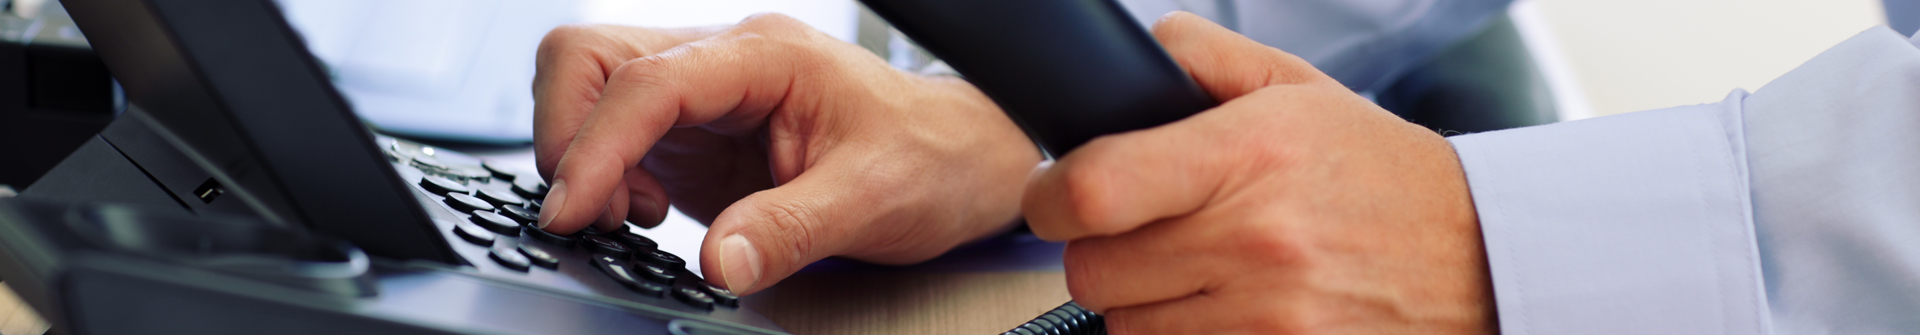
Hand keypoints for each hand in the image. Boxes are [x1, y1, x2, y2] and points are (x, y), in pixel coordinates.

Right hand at [532, 15, 1040, 294]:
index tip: (574, 208)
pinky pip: (618, 141)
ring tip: (630, 218)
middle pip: (590, 60)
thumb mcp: (870, 201)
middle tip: (589, 214)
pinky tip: (650, 216)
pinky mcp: (697, 138)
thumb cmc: (931, 159)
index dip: (596, 145)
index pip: (647, 80)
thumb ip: (789, 229)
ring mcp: (704, 98)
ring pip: (592, 93)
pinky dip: (607, 180)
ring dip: (586, 161)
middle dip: (569, 137)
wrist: (961, 162)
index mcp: (765, 58)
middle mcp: (724, 64)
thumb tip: (717, 261)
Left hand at [1022, 12, 1495, 333]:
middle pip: (1092, 271)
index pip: (1093, 189)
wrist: (1477, 255)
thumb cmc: (1378, 174)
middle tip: (1138, 235)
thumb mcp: (1300, 90)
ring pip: (1126, 327)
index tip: (1053, 195)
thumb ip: (1207, 62)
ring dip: (1141, 304)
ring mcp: (1267, 316)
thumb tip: (1140, 54)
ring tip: (1191, 273)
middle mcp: (1253, 240)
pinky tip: (1217, 310)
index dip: (1049, 197)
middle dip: (1100, 251)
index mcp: (1247, 155)